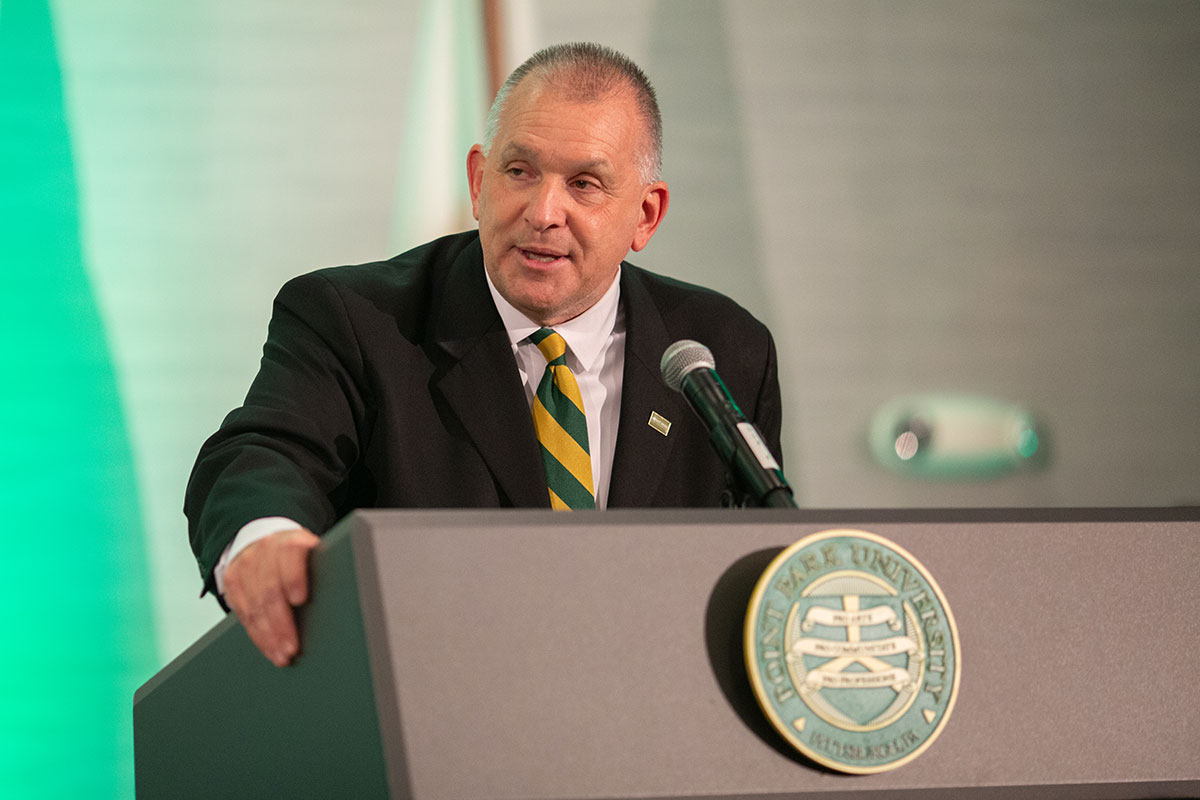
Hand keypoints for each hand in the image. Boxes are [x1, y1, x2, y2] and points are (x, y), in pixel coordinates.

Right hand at [223, 527, 320, 666]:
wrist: (266, 540)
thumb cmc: (301, 555)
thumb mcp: (314, 552)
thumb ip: (324, 569)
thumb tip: (351, 596)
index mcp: (290, 541)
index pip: (290, 555)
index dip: (294, 577)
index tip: (301, 600)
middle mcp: (265, 550)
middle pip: (270, 590)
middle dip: (281, 623)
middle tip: (293, 647)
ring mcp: (246, 566)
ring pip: (255, 607)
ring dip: (269, 636)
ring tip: (283, 656)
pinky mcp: (232, 582)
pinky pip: (244, 614)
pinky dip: (258, 635)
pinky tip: (269, 649)